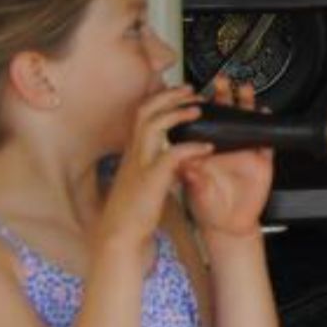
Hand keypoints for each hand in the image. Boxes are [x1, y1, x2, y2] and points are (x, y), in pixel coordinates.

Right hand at [98, 84, 212, 254]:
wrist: (119, 236)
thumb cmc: (133, 212)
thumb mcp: (143, 182)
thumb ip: (156, 166)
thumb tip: (176, 157)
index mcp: (134, 153)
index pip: (141, 115)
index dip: (159, 99)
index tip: (178, 92)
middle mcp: (134, 153)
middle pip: (145, 111)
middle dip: (168, 96)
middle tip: (191, 90)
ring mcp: (140, 164)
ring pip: (153, 125)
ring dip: (177, 113)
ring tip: (199, 109)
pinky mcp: (150, 180)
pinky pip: (171, 155)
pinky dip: (191, 147)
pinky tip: (207, 146)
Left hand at [176, 74, 275, 237]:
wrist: (228, 225)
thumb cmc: (207, 207)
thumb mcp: (195, 193)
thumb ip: (192, 178)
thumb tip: (185, 164)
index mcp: (205, 150)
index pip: (203, 121)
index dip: (200, 105)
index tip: (196, 93)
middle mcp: (225, 148)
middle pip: (225, 115)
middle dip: (223, 95)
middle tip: (220, 81)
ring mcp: (244, 153)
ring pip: (247, 123)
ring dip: (246, 105)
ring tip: (245, 89)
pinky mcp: (261, 163)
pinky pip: (267, 141)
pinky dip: (267, 129)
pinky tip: (266, 116)